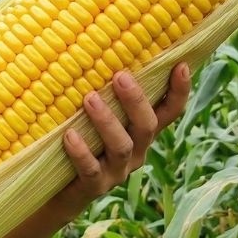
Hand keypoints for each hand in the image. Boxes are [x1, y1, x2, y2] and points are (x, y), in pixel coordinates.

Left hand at [59, 63, 191, 205]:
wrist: (56, 193)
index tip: (182, 65)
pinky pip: (91, 170)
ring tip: (89, 98)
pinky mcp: (93, 187)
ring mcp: (116, 171)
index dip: (179, 92)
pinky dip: (81, 152)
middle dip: (135, 100)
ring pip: (121, 146)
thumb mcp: (94, 117)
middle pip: (146, 126)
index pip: (169, 112)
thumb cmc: (77, 140)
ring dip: (107, 121)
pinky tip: (69, 135)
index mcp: (141, 133)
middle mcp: (136, 151)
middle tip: (119, 76)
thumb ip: (103, 92)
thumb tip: (93, 45)